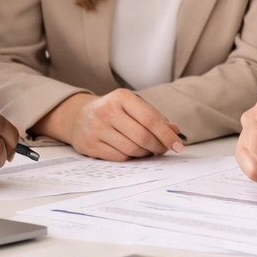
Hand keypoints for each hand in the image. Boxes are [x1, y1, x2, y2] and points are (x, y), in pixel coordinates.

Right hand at [31, 89, 184, 160]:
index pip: (150, 119)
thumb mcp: (132, 106)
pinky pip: (119, 158)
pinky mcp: (90, 145)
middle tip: (164, 150)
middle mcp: (108, 111)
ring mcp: (97, 129)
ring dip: (145, 154)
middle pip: (142, 136)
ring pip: (132, 149)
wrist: (78, 117)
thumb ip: (154, 117)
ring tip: (148, 151)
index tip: (178, 145)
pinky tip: (133, 153)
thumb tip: (175, 131)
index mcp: (122, 97)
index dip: (167, 135)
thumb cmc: (112, 111)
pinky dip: (131, 158)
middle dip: (158, 147)